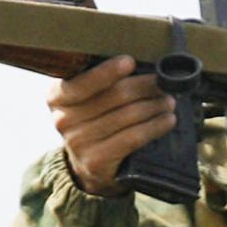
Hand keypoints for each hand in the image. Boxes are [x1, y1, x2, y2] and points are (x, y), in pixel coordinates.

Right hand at [49, 57, 176, 197]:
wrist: (88, 164)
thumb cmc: (95, 119)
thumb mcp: (88, 97)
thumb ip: (104, 80)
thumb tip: (142, 65)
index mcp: (57, 97)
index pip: (83, 82)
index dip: (107, 72)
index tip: (129, 62)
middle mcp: (63, 120)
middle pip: (114, 96)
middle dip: (146, 87)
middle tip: (165, 83)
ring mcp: (78, 142)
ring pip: (128, 115)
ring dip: (155, 106)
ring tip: (169, 101)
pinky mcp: (95, 160)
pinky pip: (133, 137)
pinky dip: (155, 126)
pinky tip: (167, 120)